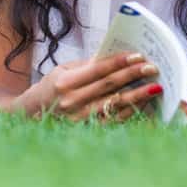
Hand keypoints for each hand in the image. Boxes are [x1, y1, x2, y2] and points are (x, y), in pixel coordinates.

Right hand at [23, 52, 163, 121]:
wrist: (32, 115)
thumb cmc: (51, 87)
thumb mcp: (63, 70)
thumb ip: (88, 65)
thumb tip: (117, 57)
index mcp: (65, 82)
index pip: (98, 70)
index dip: (119, 62)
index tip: (138, 55)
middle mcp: (72, 102)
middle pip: (109, 86)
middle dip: (133, 75)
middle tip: (153, 67)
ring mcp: (80, 119)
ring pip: (115, 104)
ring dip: (137, 95)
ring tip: (155, 86)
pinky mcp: (87, 131)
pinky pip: (114, 120)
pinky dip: (130, 111)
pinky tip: (144, 103)